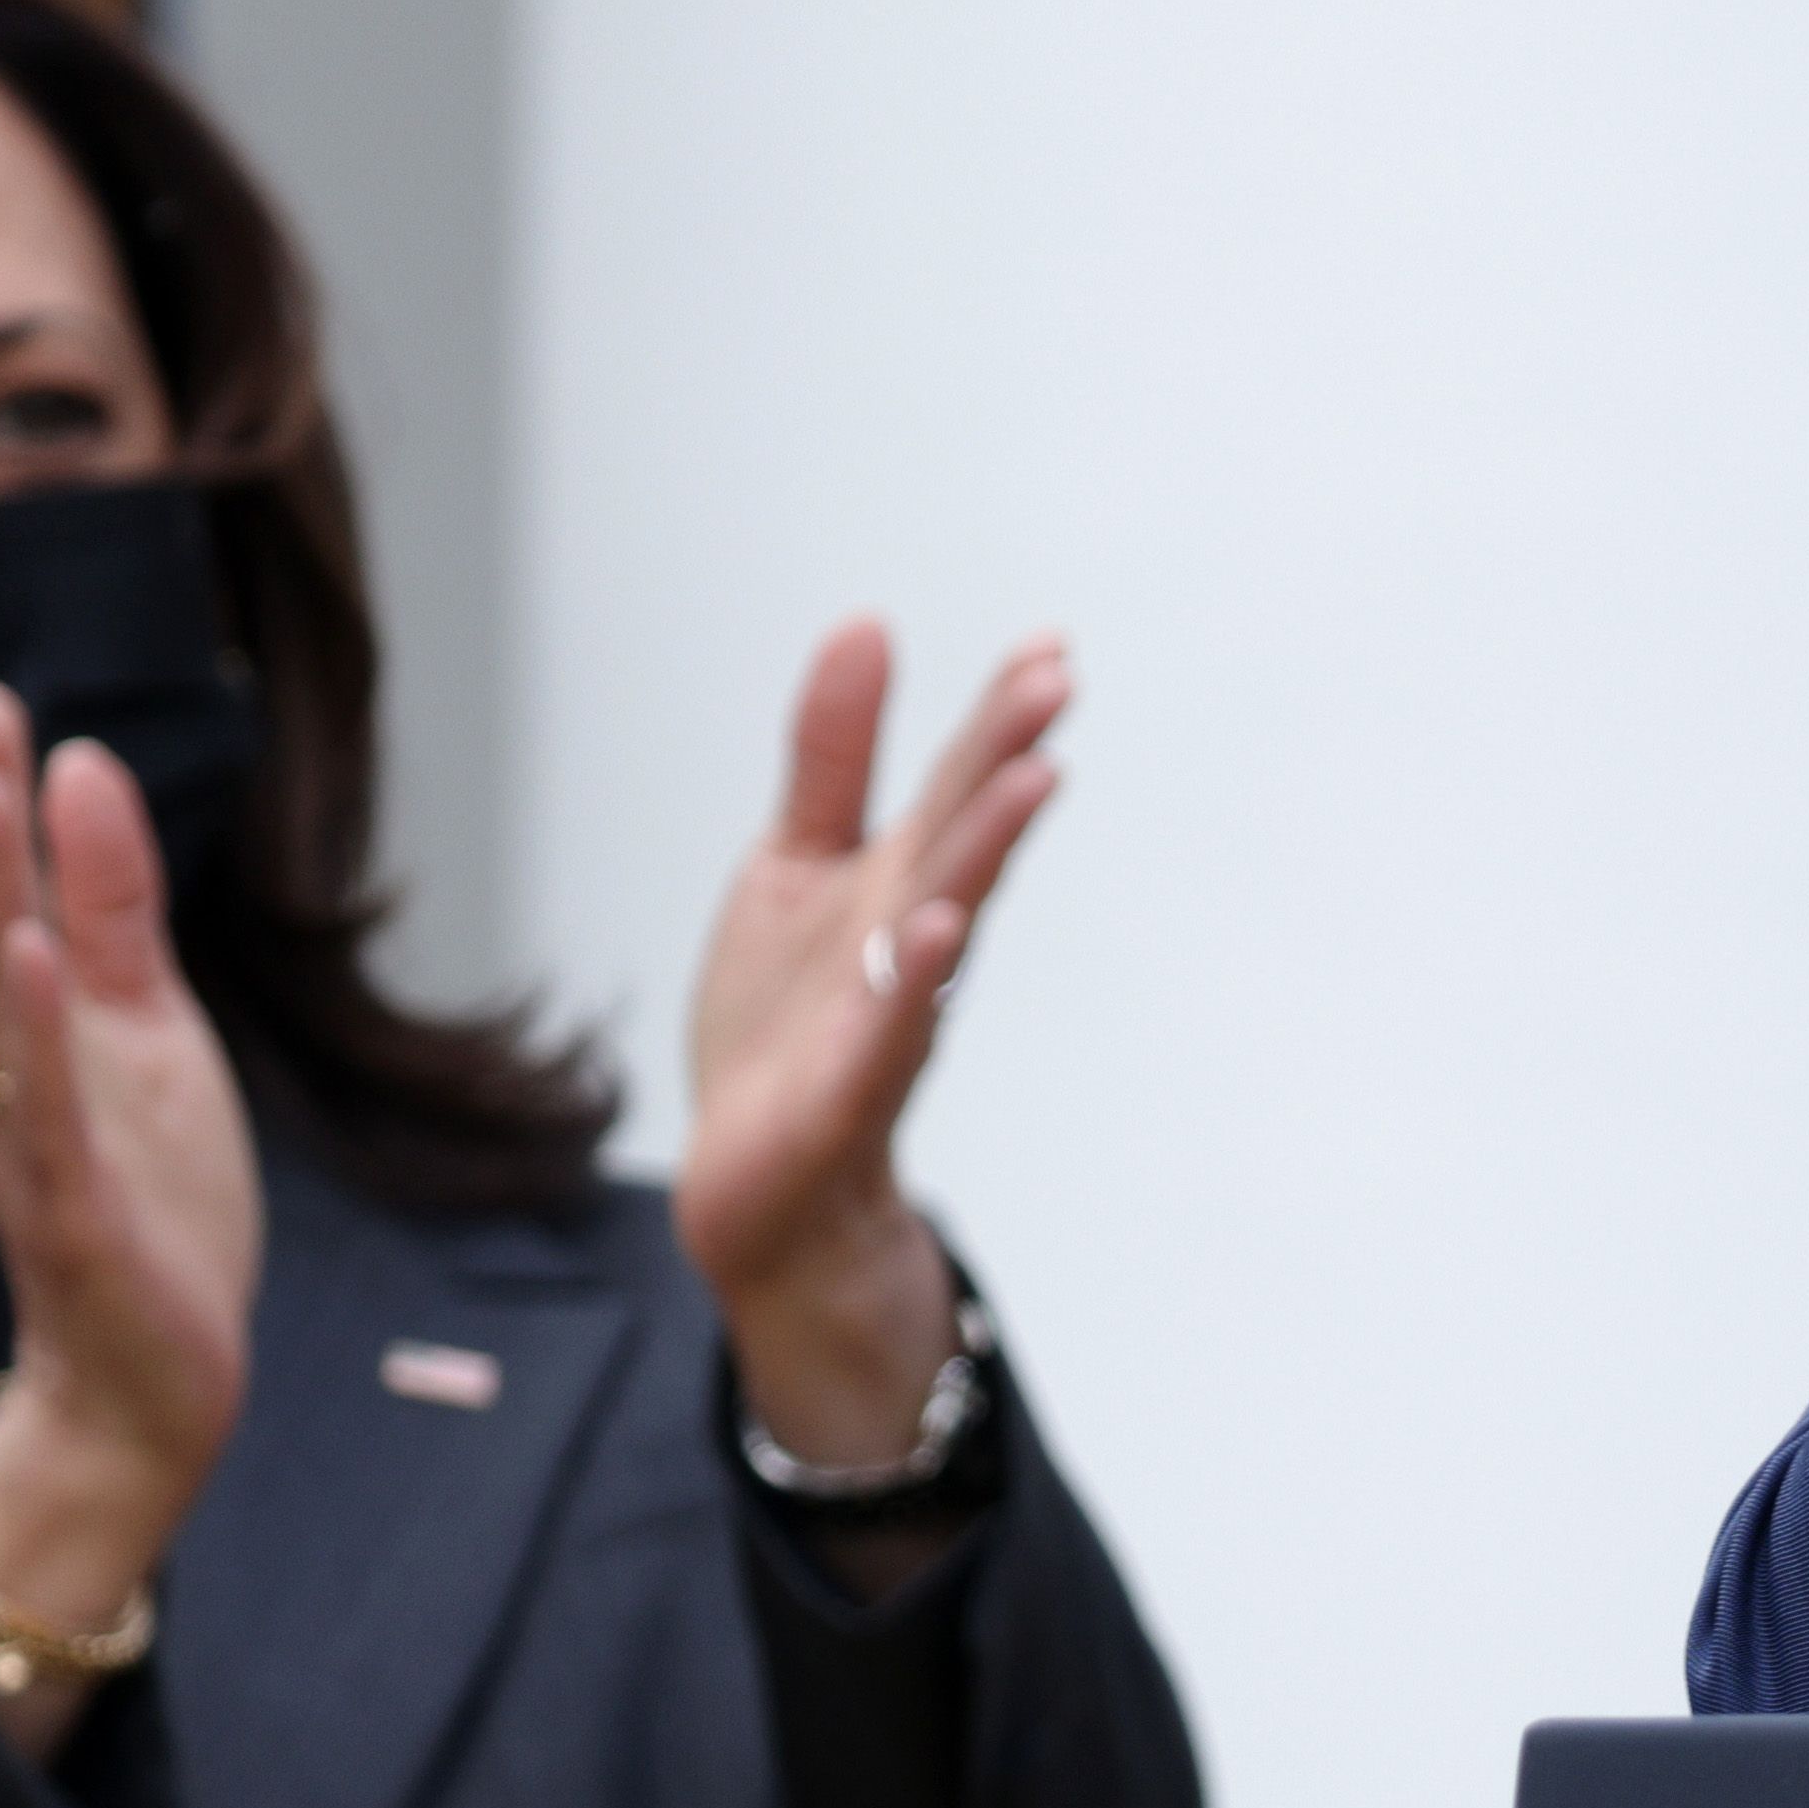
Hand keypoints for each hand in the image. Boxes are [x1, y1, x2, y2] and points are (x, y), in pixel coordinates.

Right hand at [0, 686, 261, 1719]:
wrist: (153, 1385)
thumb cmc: (149, 1202)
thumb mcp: (148, 1033)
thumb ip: (113, 912)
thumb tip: (82, 768)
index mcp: (32, 1034)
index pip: (5, 899)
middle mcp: (11, 1081)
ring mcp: (33, 1147)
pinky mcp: (70, 1218)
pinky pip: (43, 1119)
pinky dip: (34, 1041)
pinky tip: (28, 965)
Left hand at [675, 627, 1067, 1469]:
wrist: (754, 1183)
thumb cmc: (784, 1025)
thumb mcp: (794, 866)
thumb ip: (834, 757)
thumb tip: (866, 624)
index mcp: (897, 883)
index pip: (957, 788)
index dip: (998, 718)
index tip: (1049, 649)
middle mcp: (906, 942)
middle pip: (962, 839)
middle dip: (1005, 759)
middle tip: (1055, 683)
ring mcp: (883, 1016)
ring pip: (944, 921)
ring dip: (986, 851)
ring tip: (1028, 778)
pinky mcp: (842, 1092)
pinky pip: (885, 1031)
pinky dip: (912, 981)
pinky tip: (933, 930)